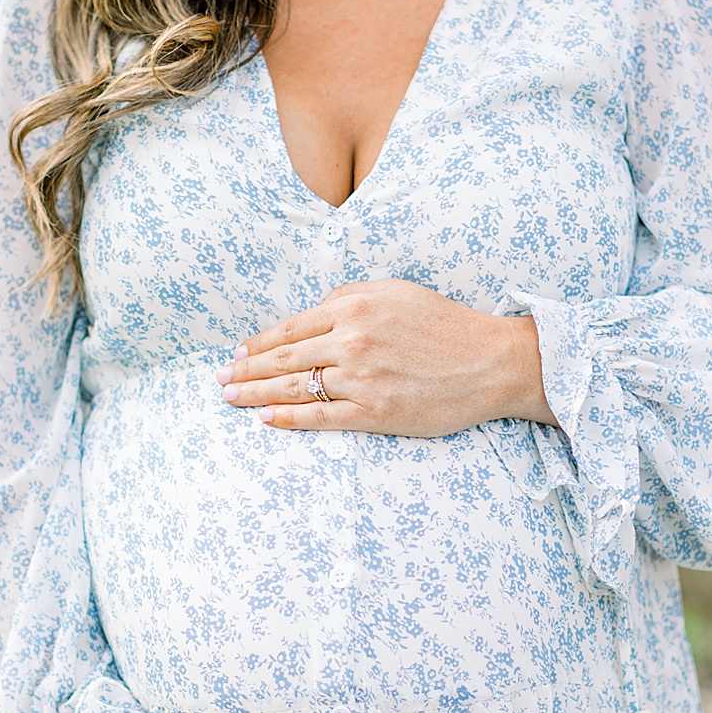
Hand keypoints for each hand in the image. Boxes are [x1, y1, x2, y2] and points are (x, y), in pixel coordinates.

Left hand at [216, 279, 558, 436]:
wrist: (492, 362)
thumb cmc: (445, 324)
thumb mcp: (395, 292)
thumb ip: (350, 298)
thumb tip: (313, 314)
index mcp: (355, 305)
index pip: (291, 327)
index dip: (258, 343)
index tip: (237, 353)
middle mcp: (352, 340)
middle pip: (284, 358)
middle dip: (245, 371)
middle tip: (219, 381)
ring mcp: (362, 378)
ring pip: (296, 387)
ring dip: (256, 395)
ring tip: (231, 400)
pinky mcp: (376, 412)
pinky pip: (321, 417)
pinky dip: (290, 419)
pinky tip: (267, 421)